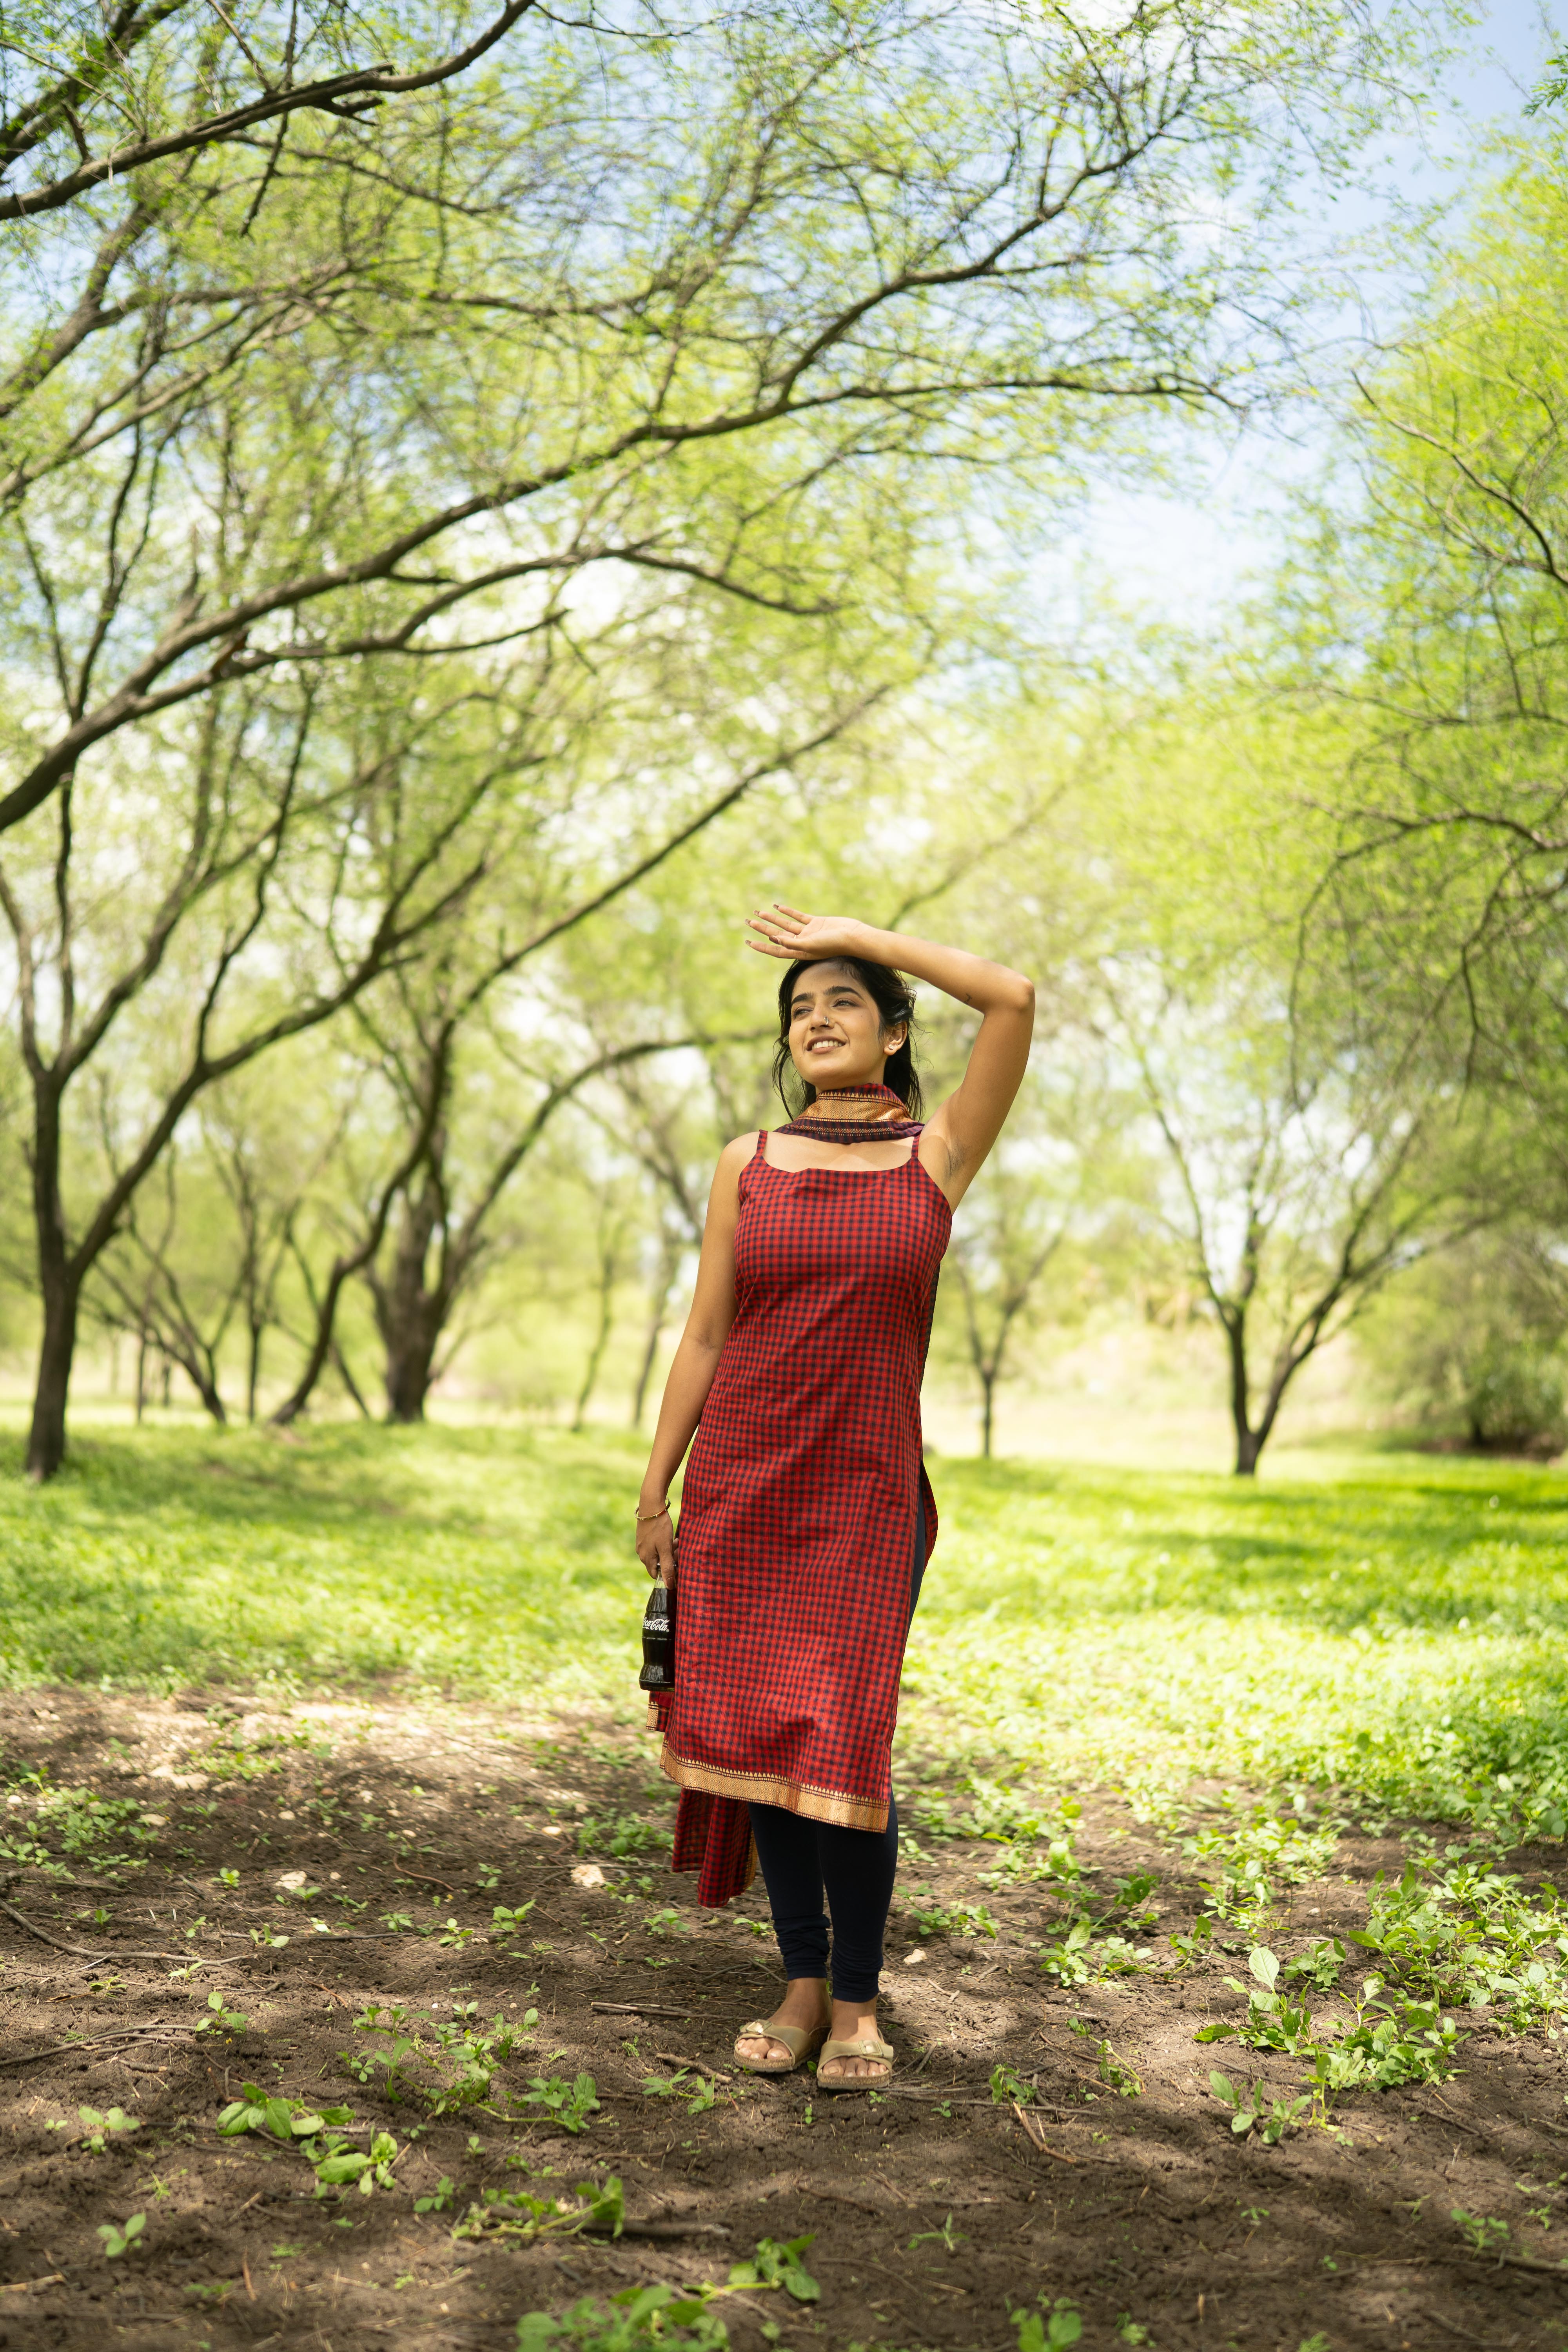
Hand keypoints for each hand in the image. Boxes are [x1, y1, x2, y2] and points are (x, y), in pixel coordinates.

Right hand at [635, 1503, 675, 1588]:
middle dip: (670, 1558)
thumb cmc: (659, 1527)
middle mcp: (641, 1553)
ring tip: (676, 1541)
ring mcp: (642, 1544)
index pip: (657, 1575)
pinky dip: (664, 1543)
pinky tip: (670, 1536)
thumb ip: (667, 1567)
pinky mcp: (644, 1536)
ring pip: (658, 1553)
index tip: (677, 1561)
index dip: (668, 1571)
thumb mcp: (666, 1548)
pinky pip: (656, 1545)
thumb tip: (669, 1586)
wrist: (651, 1505)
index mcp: (646, 1558)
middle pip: (658, 1563)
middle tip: (678, 1548)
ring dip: (668, 1550)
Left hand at [746, 903, 870, 962]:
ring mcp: (808, 932)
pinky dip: (788, 912)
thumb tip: (772, 938)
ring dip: (772, 918)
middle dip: (762, 928)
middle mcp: (802, 943)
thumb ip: (791, 943)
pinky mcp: (816, 922)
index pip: (776, 949)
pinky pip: (798, 916)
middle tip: (748, 921)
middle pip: (777, 935)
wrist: (853, 936)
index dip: (762, 946)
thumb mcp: (810, 945)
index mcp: (799, 952)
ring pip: (785, 925)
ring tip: (758, 912)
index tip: (748, 941)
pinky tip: (778, 906)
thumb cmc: (834, 944)